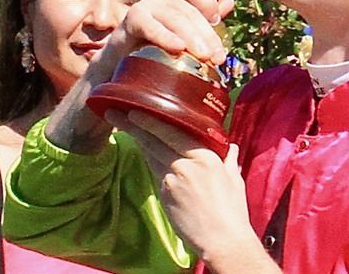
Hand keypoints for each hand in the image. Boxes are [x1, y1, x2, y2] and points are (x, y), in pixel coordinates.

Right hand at [99, 0, 235, 70]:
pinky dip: (165, 37)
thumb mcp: (187, 34)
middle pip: (190, 11)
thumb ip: (207, 20)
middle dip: (207, 35)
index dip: (209, 2)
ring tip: (204, 57)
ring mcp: (147, 6)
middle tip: (217, 57)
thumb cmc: (159, 46)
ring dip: (191, 38)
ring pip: (174, 19)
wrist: (125, 63)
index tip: (217, 21)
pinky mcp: (132, 20)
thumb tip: (230, 1)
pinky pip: (150, 26)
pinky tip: (177, 47)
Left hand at [105, 109, 280, 273]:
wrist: (222, 239)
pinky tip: (142, 153)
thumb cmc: (232, 209)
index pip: (173, 130)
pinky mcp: (165, 193)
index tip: (135, 109)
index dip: (151, 120)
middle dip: (132, 125)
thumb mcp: (234, 179)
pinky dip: (149, 161)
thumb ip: (229, 160)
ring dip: (137, 140)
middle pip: (154, 139)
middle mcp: (186, 162)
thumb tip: (231, 147)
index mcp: (205, 155)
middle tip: (114, 113)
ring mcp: (173, 178)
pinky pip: (155, 172)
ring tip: (121, 125)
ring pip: (151, 154)